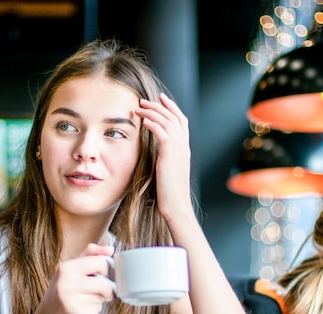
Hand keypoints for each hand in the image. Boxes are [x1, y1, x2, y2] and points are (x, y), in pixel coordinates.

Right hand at [33, 244, 114, 313]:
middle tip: (100, 291)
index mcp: (65, 268)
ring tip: (86, 300)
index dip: (104, 268)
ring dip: (99, 299)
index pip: (99, 262)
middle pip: (104, 283)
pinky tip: (83, 309)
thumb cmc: (62, 291)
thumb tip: (111, 249)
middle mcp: (66, 283)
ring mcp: (72, 301)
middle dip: (106, 288)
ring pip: (102, 296)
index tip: (100, 274)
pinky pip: (98, 308)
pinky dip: (95, 309)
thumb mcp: (70, 269)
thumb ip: (89, 255)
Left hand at [135, 93, 192, 221]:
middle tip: (143, 100)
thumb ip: (164, 158)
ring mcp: (179, 150)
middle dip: (158, 106)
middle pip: (174, 117)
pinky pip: (162, 133)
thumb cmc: (169, 193)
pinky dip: (153, 124)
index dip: (171, 108)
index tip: (160, 99)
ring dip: (152, 112)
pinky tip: (143, 121)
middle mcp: (184, 146)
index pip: (181, 121)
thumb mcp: (167, 171)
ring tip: (138, 108)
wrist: (176, 206)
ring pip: (167, 122)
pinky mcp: (170, 156)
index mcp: (184, 149)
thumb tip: (156, 154)